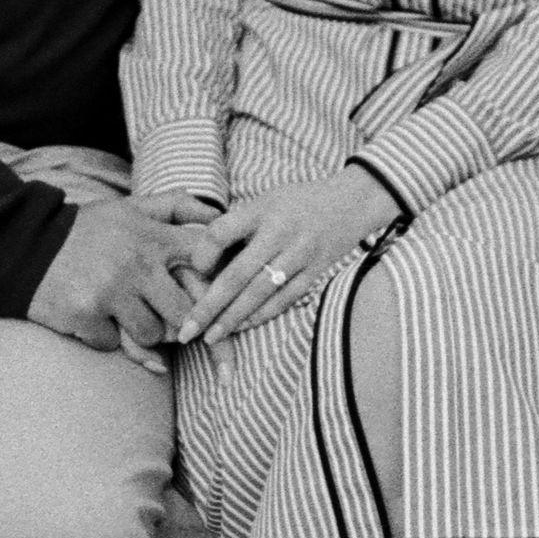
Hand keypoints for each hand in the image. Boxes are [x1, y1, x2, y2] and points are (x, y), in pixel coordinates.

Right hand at [28, 200, 202, 368]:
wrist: (24, 243)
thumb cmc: (87, 229)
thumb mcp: (131, 208)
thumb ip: (177, 207)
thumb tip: (219, 214)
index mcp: (153, 237)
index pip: (206, 264)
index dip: (213, 285)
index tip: (205, 295)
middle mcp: (136, 263)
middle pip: (184, 315)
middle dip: (177, 323)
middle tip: (162, 317)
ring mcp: (111, 291)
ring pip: (151, 335)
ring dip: (140, 332)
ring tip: (122, 314)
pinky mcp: (85, 314)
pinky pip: (112, 344)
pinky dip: (104, 336)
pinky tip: (91, 317)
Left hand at [178, 167, 400, 347]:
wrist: (352, 201)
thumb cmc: (297, 201)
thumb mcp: (265, 200)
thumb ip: (237, 225)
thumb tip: (200, 258)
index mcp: (261, 209)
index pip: (222, 232)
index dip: (202, 253)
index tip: (191, 269)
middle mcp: (280, 232)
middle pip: (238, 274)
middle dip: (209, 305)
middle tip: (186, 329)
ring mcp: (300, 254)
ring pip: (260, 293)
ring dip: (233, 318)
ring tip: (210, 337)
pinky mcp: (315, 271)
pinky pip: (284, 299)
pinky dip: (262, 315)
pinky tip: (242, 327)